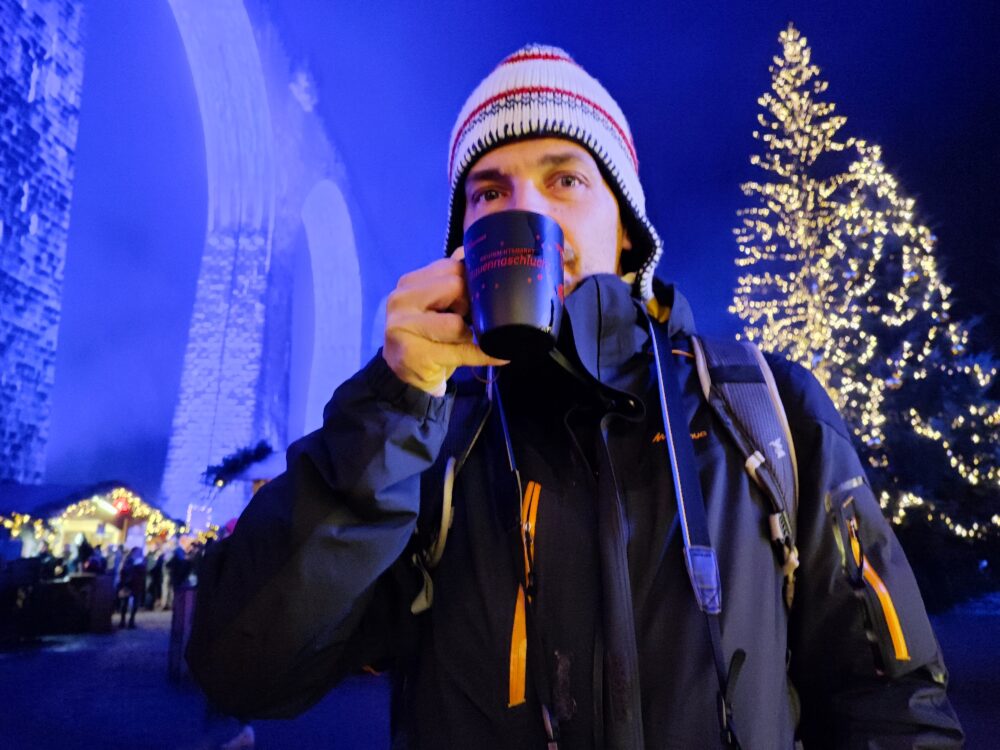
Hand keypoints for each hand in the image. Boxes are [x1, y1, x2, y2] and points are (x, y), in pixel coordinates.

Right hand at [383, 248, 506, 396]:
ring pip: (455, 323)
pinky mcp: (413, 354)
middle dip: (469, 305)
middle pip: (454, 287)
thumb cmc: (426, 334)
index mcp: (409, 283)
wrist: (404, 372)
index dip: (470, 282)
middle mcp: (401, 300)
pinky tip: (499, 355)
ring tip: (466, 339)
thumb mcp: (435, 302)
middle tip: (469, 319)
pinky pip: (460, 351)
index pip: (451, 267)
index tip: (474, 298)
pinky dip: (483, 354)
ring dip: (469, 333)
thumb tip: (478, 250)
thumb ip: (452, 277)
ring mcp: (403, 328)